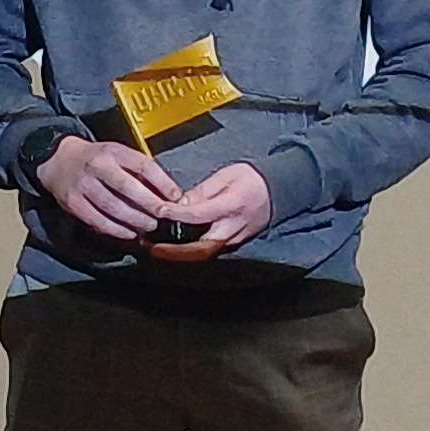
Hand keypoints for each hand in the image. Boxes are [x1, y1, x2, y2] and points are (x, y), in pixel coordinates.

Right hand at [33, 133, 185, 244]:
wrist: (59, 159)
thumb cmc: (96, 159)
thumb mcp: (118, 154)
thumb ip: (139, 170)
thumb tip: (166, 192)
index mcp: (113, 151)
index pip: (142, 165)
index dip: (162, 182)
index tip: (175, 196)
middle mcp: (97, 166)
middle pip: (128, 188)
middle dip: (150, 204)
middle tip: (163, 216)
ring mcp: (83, 185)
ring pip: (113, 207)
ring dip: (135, 220)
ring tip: (149, 226)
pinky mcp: (74, 203)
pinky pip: (97, 220)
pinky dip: (116, 229)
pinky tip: (129, 233)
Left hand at [142, 159, 271, 263]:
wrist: (279, 191)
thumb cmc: (252, 179)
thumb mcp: (227, 175)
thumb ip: (203, 191)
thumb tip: (181, 203)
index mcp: (231, 206)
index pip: (197, 215)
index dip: (175, 214)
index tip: (158, 211)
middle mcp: (232, 228)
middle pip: (199, 249)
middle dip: (173, 252)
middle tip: (150, 247)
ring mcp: (234, 239)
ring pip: (203, 254)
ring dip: (178, 254)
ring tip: (155, 248)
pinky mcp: (233, 243)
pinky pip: (209, 251)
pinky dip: (189, 251)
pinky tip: (173, 245)